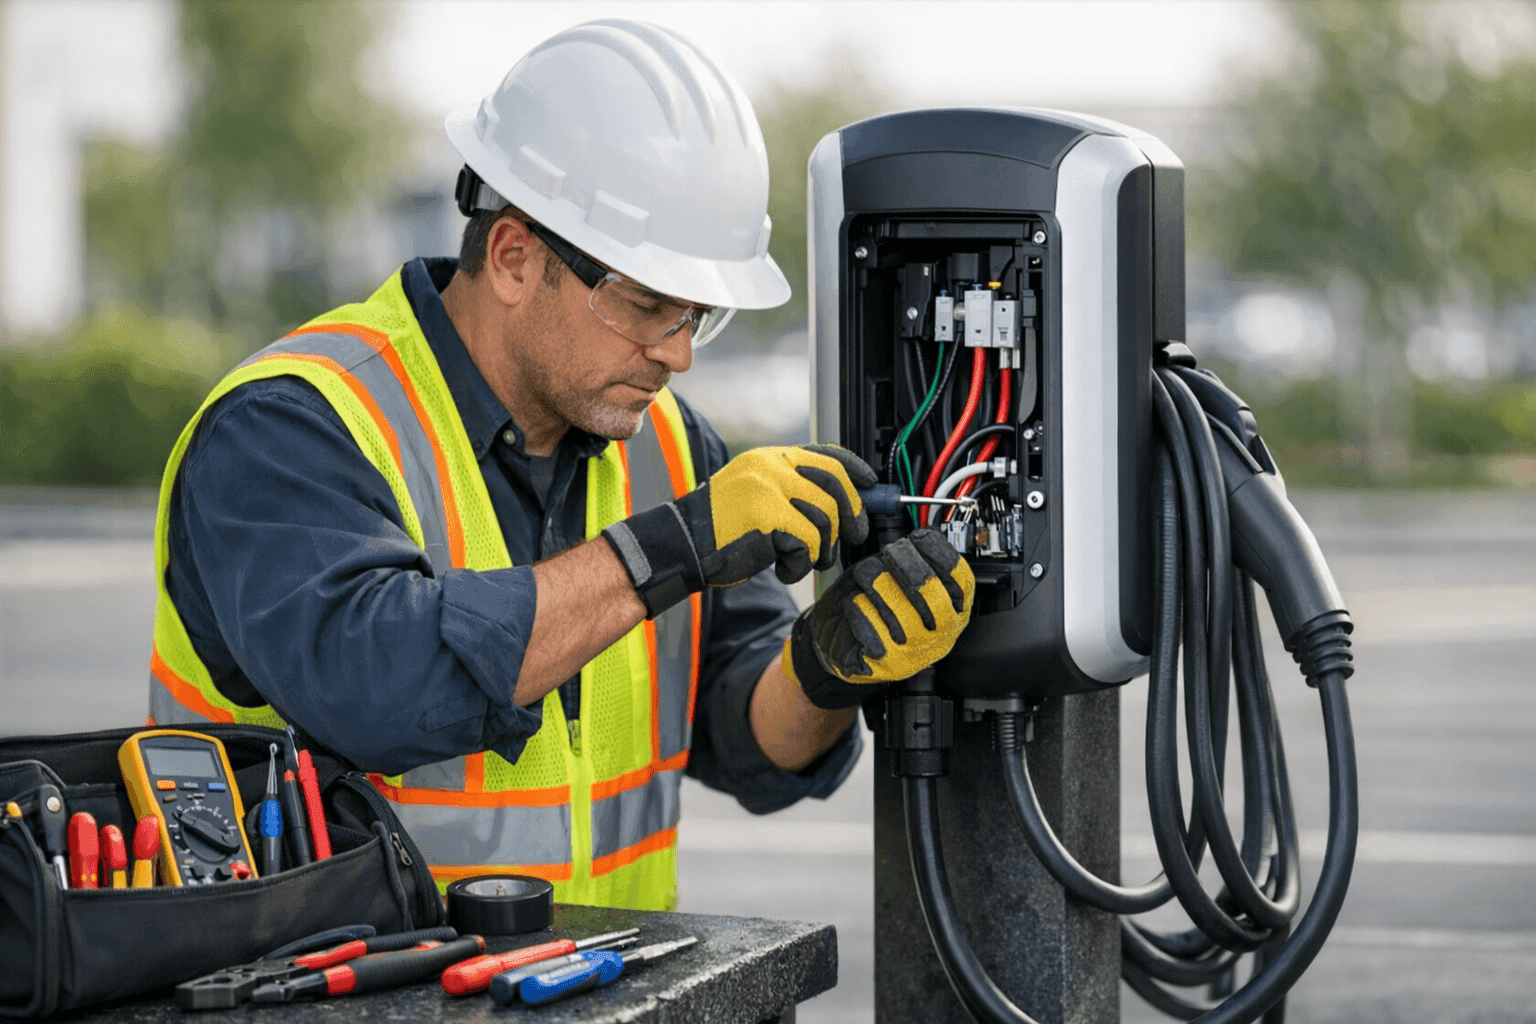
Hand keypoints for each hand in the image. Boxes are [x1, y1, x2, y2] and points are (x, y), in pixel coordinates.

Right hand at [602, 443, 875, 616]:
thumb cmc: (720, 530)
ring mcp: (768, 489)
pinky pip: (808, 541)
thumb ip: (791, 491)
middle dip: (852, 513)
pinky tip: (783, 569)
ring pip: (825, 517)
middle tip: (853, 536)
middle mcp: (770, 467)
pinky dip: (801, 564)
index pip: (824, 453)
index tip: (871, 484)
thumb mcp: (756, 496)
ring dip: (822, 548)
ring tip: (802, 561)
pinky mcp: (767, 516)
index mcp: (769, 458)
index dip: (854, 469)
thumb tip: (842, 503)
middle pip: (834, 483)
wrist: (681, 546)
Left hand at [783, 530, 974, 708]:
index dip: (940, 553)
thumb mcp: (898, 579)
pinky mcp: (887, 662)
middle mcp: (941, 636)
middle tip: (889, 552)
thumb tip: (924, 536)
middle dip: (906, 562)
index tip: (918, 537)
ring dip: (875, 582)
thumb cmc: (872, 609)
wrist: (842, 644)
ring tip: (865, 578)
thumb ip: (915, 562)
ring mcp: (917, 651)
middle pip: (931, 590)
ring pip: (897, 605)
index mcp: (952, 613)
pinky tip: (854, 604)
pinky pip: (870, 622)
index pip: (962, 581)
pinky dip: (856, 605)